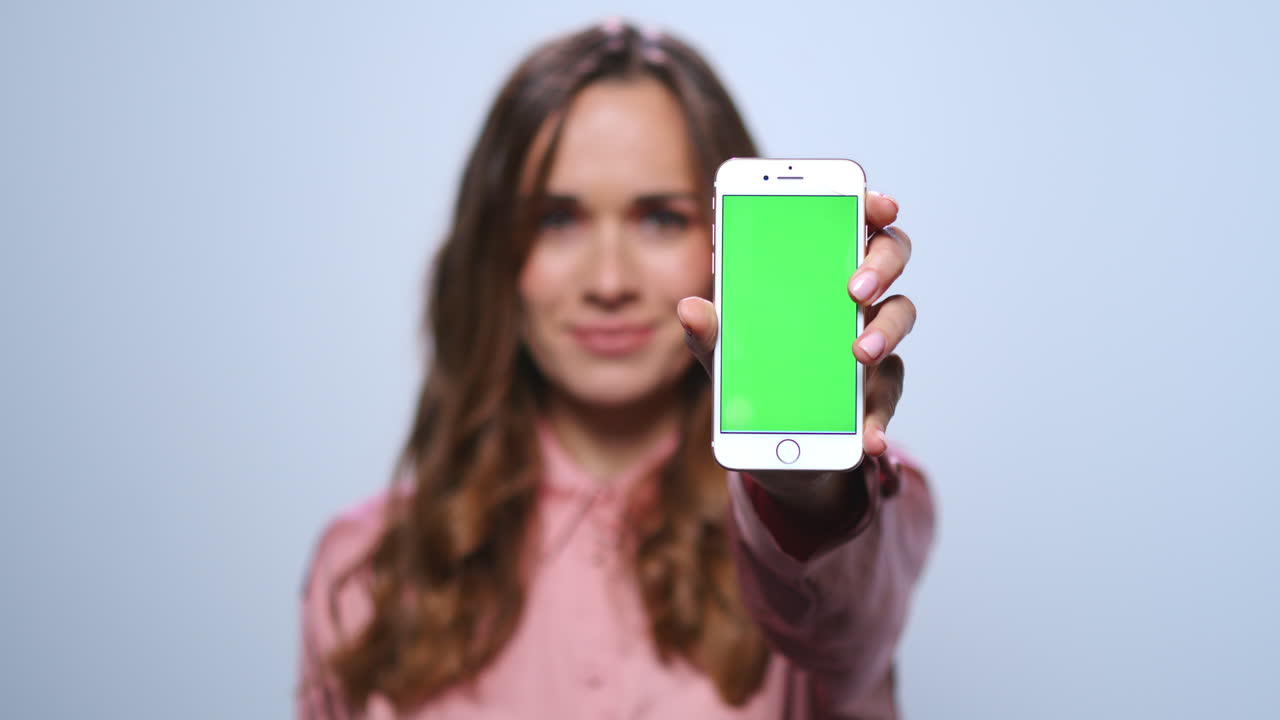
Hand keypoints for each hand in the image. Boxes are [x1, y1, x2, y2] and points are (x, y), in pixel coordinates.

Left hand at [677, 190, 914, 465]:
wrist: (775, 444)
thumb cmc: (753, 375)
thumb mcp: (723, 353)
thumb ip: (709, 330)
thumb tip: (691, 308)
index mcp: (816, 270)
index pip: (851, 221)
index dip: (870, 205)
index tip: (877, 204)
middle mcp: (852, 296)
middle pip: (889, 255)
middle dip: (880, 263)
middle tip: (855, 288)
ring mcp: (871, 338)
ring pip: (899, 315)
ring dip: (885, 331)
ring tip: (860, 354)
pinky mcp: (877, 388)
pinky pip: (887, 392)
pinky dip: (877, 414)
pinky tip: (867, 435)